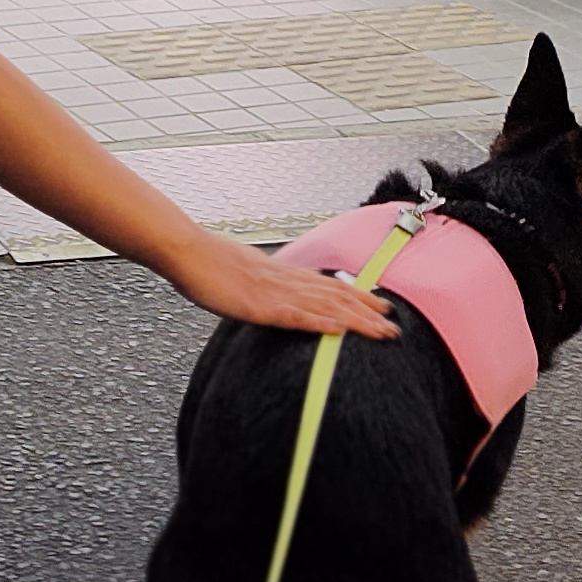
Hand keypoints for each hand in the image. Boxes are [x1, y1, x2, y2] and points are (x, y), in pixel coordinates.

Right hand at [170, 238, 401, 339]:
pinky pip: (295, 316)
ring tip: (380, 331)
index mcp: (283, 273)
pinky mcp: (259, 306)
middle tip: (394, 326)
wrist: (187, 250)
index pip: (329, 286)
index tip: (381, 307)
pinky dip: (320, 322)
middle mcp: (286, 280)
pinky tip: (339, 330)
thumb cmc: (208, 263)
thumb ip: (264, 284)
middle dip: (367, 312)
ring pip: (325, 306)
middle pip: (336, 296)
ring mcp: (275, 293)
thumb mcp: (243, 274)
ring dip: (356, 320)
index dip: (358, 296)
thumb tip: (274, 294)